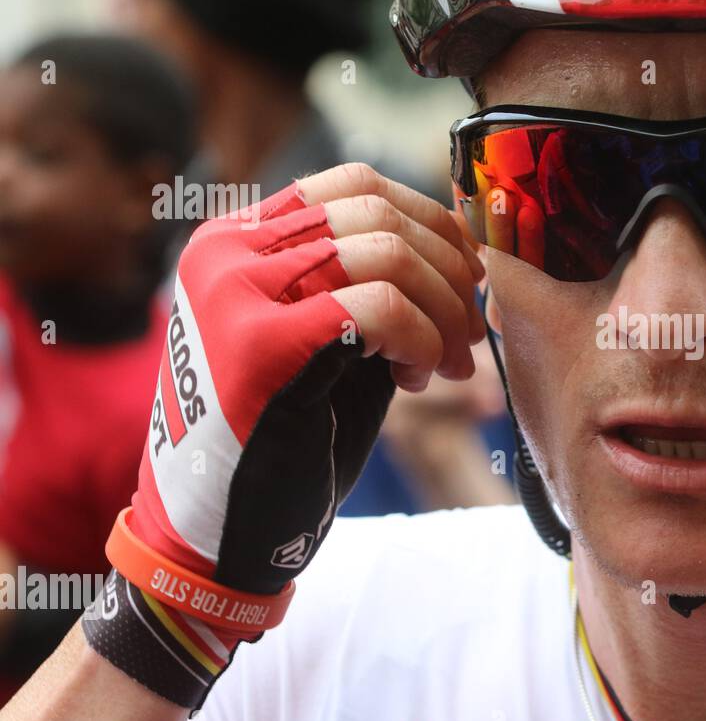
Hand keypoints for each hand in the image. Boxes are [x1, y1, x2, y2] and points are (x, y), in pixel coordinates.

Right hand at [82, 164, 486, 706]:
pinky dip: (422, 338)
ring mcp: (235, 293)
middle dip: (448, 272)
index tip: (466, 276)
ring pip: (384, 253)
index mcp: (237, 241)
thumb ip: (368, 288)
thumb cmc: (282, 439)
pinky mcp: (259, 345)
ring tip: (448, 362)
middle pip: (378, 213)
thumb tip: (458, 253)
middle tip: (470, 333)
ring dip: (442, 309)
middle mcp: (226, 253)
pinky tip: (420, 376)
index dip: (431, 223)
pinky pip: (378, 307)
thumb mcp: (327, 341)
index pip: (355, 187)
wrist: (219, 534)